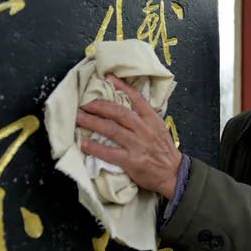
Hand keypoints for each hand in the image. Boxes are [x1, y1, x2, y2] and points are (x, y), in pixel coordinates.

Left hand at [76, 75, 181, 198]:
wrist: (172, 173)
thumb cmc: (164, 150)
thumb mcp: (159, 127)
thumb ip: (144, 117)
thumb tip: (125, 106)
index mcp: (152, 119)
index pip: (136, 98)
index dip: (122, 87)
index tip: (108, 78)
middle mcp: (144, 129)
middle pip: (118, 112)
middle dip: (99, 105)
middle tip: (84, 102)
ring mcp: (137, 144)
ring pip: (111, 129)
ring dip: (92, 122)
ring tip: (78, 117)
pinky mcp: (131, 161)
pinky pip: (109, 152)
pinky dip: (95, 147)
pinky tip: (84, 143)